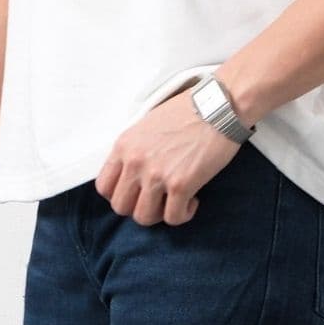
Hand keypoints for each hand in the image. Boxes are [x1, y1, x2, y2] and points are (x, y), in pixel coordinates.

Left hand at [95, 88, 241, 226]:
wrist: (219, 106)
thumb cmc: (188, 112)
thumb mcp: (147, 125)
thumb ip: (134, 150)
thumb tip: (133, 174)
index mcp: (124, 146)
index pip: (103, 186)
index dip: (119, 195)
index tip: (135, 193)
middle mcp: (136, 162)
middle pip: (120, 207)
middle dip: (138, 208)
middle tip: (156, 200)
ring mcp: (157, 175)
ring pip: (143, 217)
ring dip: (159, 215)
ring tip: (173, 202)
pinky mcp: (181, 185)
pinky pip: (173, 218)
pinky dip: (183, 215)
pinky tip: (192, 201)